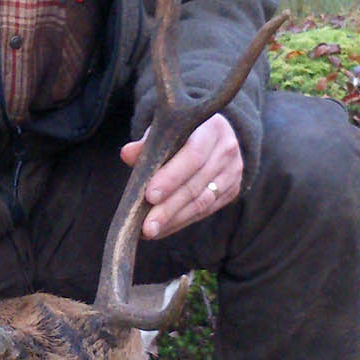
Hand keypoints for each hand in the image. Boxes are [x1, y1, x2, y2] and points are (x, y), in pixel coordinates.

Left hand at [120, 112, 242, 240]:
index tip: (150, 196)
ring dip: (174, 219)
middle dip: (169, 207)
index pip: (192, 156)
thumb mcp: (167, 128)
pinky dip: (181, 221)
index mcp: (212, 128)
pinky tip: (162, 228)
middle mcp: (226, 150)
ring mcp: (232, 172)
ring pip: (202, 202)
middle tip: (147, 226)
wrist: (215, 134)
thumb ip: (148, 142)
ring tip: (150, 231)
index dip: (171, 177)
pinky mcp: (231, 190)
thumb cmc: (184, 130)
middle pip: (196, 184)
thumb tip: (126, 154)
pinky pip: (205, 210)